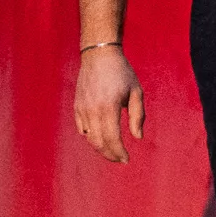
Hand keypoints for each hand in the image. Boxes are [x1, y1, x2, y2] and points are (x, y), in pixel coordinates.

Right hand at [74, 44, 144, 161]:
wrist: (99, 56)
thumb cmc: (122, 73)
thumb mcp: (136, 93)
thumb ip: (137, 116)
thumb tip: (138, 137)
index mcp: (109, 107)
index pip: (112, 138)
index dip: (119, 152)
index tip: (127, 160)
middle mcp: (92, 110)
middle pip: (99, 142)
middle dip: (110, 154)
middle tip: (120, 159)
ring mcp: (82, 109)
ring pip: (89, 137)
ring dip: (100, 148)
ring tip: (112, 152)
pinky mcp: (77, 106)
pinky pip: (82, 128)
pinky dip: (91, 137)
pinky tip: (101, 139)